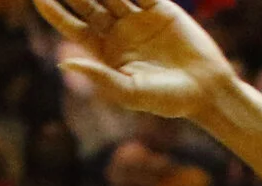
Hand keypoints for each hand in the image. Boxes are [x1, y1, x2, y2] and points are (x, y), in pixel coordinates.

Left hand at [33, 0, 238, 121]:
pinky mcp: (160, 7)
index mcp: (105, 52)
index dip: (54, 11)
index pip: (73, 26)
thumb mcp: (130, 92)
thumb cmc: (168, 99)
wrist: (207, 90)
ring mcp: (137, 17)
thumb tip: (63, 64)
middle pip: (87, 2)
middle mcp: (118, 31)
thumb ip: (99, 76)